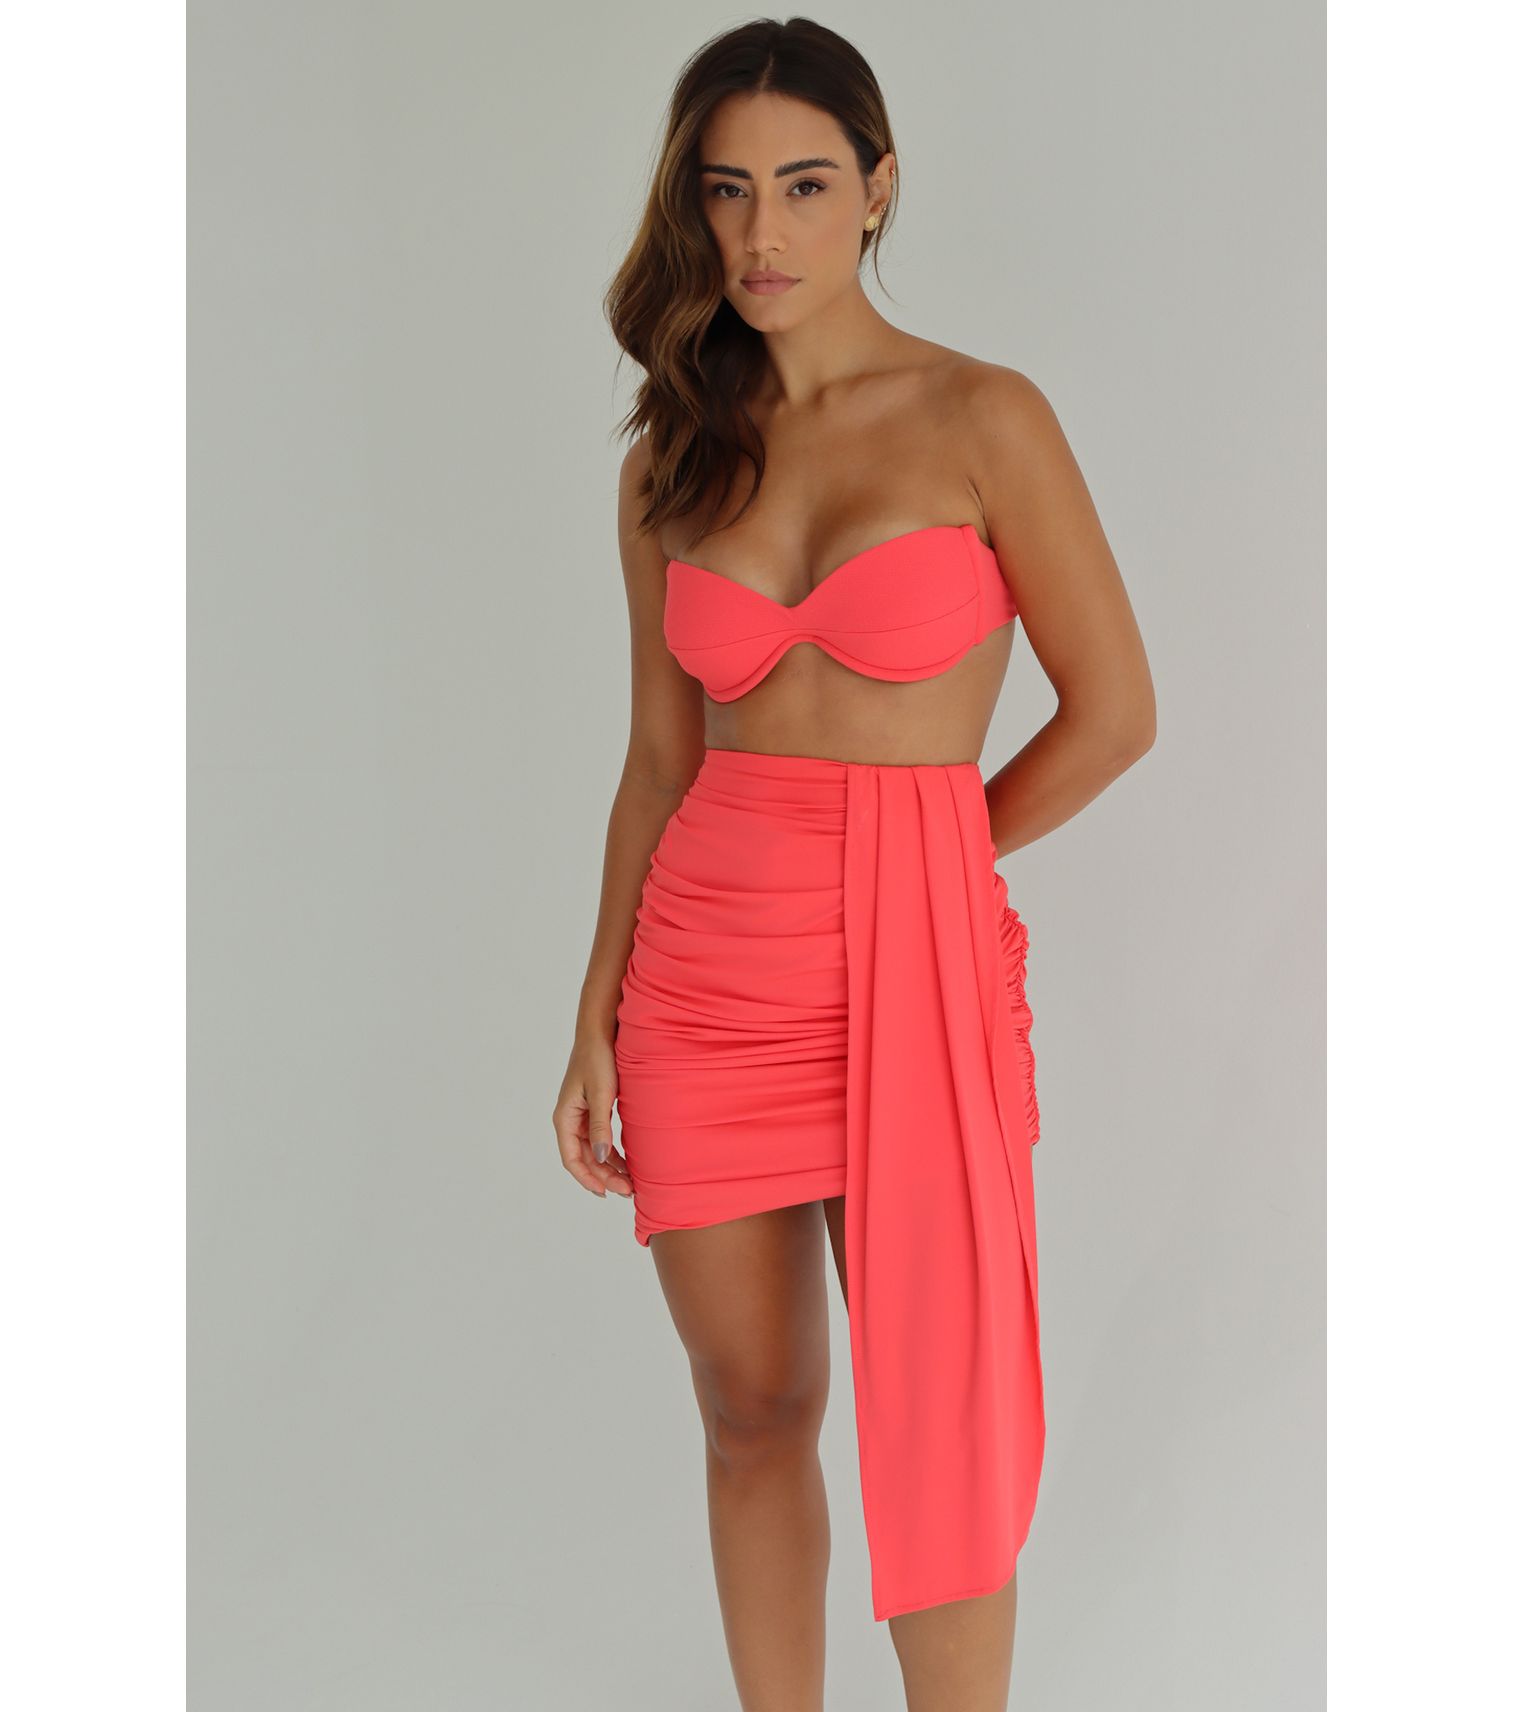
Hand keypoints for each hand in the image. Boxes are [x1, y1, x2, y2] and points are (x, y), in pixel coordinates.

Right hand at [553, 1037, 633, 1199]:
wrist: (600, 1032)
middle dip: (604, 1177)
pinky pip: (599, 1139)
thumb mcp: (602, 1094)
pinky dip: (612, 1153)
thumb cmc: (598, 1059)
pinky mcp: (593, 1110)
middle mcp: (569, 1119)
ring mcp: (581, 1116)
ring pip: (593, 1151)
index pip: (571, 1159)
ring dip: (609, 1167)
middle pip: (584, 1158)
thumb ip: (600, 1127)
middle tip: (628, 1190)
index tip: (607, 1192)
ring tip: (630, 1182)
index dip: (588, 1179)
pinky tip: (627, 1162)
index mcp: (565, 1117)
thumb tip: (602, 1159)